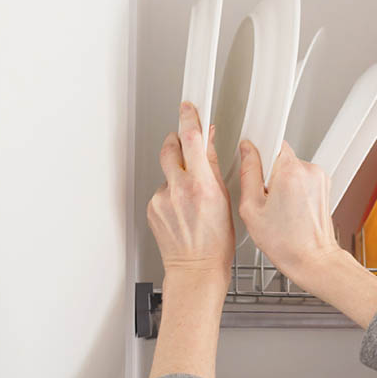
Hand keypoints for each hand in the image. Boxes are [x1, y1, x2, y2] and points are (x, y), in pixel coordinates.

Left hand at [147, 102, 233, 285]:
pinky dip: (170, 193)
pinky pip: (161, 190)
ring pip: (167, 171)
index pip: (191, 139)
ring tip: (190, 196)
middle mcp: (178, 189)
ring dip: (177, 173)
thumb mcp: (225, 200)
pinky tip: (182, 209)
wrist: (196, 269)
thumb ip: (212, 168)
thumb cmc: (216, 243)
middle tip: (187, 145)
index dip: (189, 118)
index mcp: (201, 185)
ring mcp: (161, 199)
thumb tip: (209, 144)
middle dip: (178, 140)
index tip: (189, 107)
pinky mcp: (151, 208)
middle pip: (171, 147)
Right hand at [236, 139, 344, 287]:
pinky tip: (290, 209)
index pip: (271, 140)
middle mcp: (309, 170)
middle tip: (265, 197)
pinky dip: (294, 189)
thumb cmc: (286, 243)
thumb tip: (247, 151)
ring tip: (279, 207)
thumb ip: (248, 173)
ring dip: (282, 181)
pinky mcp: (324, 186)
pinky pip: (302, 178)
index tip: (254, 162)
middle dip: (269, 171)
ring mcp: (320, 177)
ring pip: (291, 167)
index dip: (258, 151)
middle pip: (281, 155)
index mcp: (290, 171)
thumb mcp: (251, 209)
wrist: (313, 260)